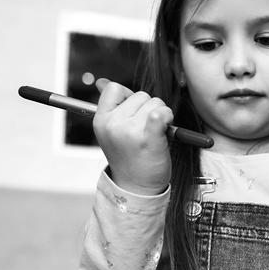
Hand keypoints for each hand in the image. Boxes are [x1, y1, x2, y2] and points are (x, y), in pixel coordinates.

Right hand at [92, 78, 174, 195]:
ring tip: (154, 134)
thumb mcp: (113, 130)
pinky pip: (161, 113)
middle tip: (146, 130)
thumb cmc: (129, 156)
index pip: (113, 88)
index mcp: (100, 120)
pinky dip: (168, 117)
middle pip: (140, 95)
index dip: (128, 96)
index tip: (133, 112)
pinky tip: (166, 129)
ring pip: (156, 102)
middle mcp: (113, 124)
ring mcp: (129, 131)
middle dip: (148, 108)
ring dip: (161, 115)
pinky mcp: (148, 138)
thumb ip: (111, 105)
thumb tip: (101, 82)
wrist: (137, 187)